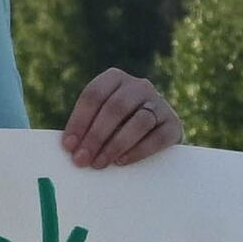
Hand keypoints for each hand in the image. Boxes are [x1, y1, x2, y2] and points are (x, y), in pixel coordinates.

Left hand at [59, 69, 183, 169]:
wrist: (151, 132)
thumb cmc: (113, 126)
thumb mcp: (98, 118)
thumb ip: (85, 127)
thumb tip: (71, 148)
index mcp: (115, 78)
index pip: (94, 95)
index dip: (79, 121)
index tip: (68, 146)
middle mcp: (139, 86)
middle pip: (116, 107)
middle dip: (96, 135)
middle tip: (82, 159)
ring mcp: (159, 103)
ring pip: (140, 121)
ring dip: (116, 145)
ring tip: (100, 163)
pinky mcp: (173, 124)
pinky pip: (158, 137)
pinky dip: (138, 151)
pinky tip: (122, 161)